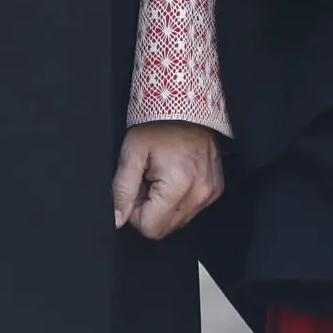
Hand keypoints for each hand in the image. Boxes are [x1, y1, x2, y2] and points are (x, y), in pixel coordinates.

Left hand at [112, 123, 223, 240]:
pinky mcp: (215, 189)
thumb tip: (117, 220)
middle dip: (150, 208)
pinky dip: (179, 198)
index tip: (137, 186)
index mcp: (179, 186)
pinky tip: (174, 174)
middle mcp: (199, 193)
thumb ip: (122, 190)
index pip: (149, 228)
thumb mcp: (132, 152)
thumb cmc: (159, 123)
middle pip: (164, 228)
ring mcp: (210, 192)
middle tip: (148, 178)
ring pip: (177, 221)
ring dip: (164, 204)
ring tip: (161, 174)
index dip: (135, 210)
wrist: (186, 105)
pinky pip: (191, 209)